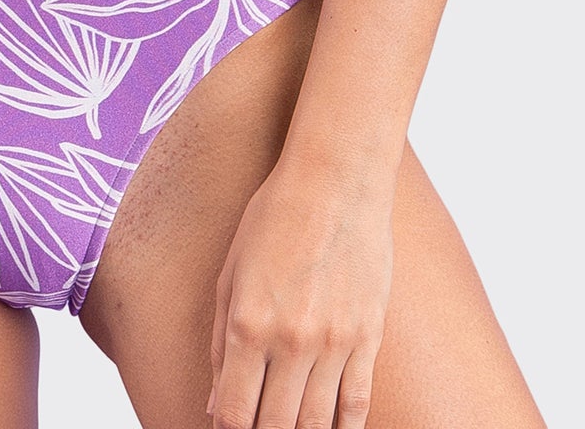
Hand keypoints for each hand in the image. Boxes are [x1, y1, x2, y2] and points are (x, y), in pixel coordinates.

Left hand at [206, 157, 394, 428]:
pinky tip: (330, 428)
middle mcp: (291, 341)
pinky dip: (343, 427)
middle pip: (276, 426)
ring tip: (288, 425)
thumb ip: (220, 344)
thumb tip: (216, 406)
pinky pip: (357, 403)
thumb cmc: (274, 218)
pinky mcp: (369, 336)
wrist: (336, 180)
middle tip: (258, 426)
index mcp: (248, 324)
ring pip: (316, 423)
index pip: (236, 413)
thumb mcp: (230, 274)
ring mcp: (335, 342)